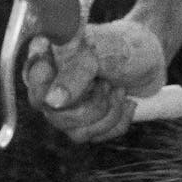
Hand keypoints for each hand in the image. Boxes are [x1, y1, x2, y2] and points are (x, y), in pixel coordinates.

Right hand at [24, 18, 168, 145]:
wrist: (150, 57)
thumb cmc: (125, 45)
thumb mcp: (104, 52)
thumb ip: (75, 72)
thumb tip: (53, 101)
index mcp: (46, 55)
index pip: (31, 79)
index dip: (52, 85)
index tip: (84, 78)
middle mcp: (49, 83)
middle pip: (54, 114)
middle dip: (92, 103)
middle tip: (106, 83)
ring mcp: (64, 106)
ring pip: (75, 131)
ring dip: (107, 111)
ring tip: (118, 89)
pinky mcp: (82, 122)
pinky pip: (95, 136)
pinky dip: (117, 120)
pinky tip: (125, 101)